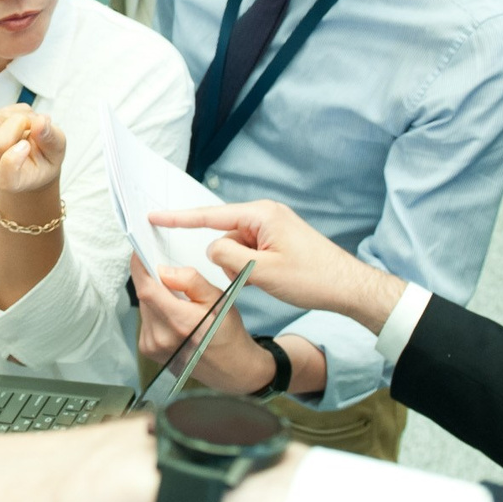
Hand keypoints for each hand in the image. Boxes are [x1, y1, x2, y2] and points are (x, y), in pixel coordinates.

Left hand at [0, 104, 63, 198]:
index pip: (6, 170)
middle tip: (40, 127)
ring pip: (1, 120)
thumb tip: (41, 120)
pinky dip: (15, 112)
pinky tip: (23, 124)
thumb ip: (51, 139)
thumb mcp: (57, 154)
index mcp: (12, 182)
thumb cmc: (43, 163)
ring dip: (22, 115)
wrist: (29, 165)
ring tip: (33, 127)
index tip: (27, 146)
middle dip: (24, 123)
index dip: (15, 155)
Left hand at [128, 255, 282, 395]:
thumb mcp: (218, 300)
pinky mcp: (149, 350)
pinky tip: (173, 316)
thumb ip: (191, 281)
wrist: (231, 369)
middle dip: (153, 281)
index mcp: (180, 323)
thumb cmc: (228, 334)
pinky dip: (155, 312)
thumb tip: (164, 271)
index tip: (140, 252)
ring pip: (144, 308)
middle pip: (144, 297)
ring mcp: (152, 346)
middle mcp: (161, 338)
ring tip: (178, 301)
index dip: (139, 267)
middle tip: (170, 277)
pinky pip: (145, 320)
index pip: (146, 289)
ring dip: (155, 298)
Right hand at [147, 200, 402, 330]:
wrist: (348, 287)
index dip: (179, 218)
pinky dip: (250, 268)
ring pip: (235, 248)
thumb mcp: (262, 271)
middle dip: (228, 260)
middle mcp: (265, 215)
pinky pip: (249, 253)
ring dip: (241, 268)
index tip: (154, 216)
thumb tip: (211, 250)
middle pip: (224, 236)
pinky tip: (267, 279)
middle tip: (251, 277)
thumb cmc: (312, 278)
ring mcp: (272, 228)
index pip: (210, 215)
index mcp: (261, 215)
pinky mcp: (277, 240)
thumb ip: (227, 257)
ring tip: (267, 280)